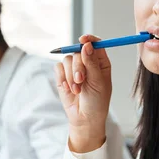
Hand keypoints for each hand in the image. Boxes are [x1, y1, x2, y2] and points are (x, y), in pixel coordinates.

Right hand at [56, 34, 111, 152]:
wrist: (84, 118)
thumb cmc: (97, 102)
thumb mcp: (98, 82)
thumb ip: (91, 63)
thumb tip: (86, 45)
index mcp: (100, 62)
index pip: (95, 43)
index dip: (89, 39)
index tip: (83, 40)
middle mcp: (87, 62)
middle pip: (78, 51)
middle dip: (78, 66)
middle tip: (80, 80)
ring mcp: (74, 68)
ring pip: (67, 59)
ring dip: (70, 76)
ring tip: (77, 90)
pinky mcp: (63, 76)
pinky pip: (58, 68)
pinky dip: (62, 78)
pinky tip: (69, 89)